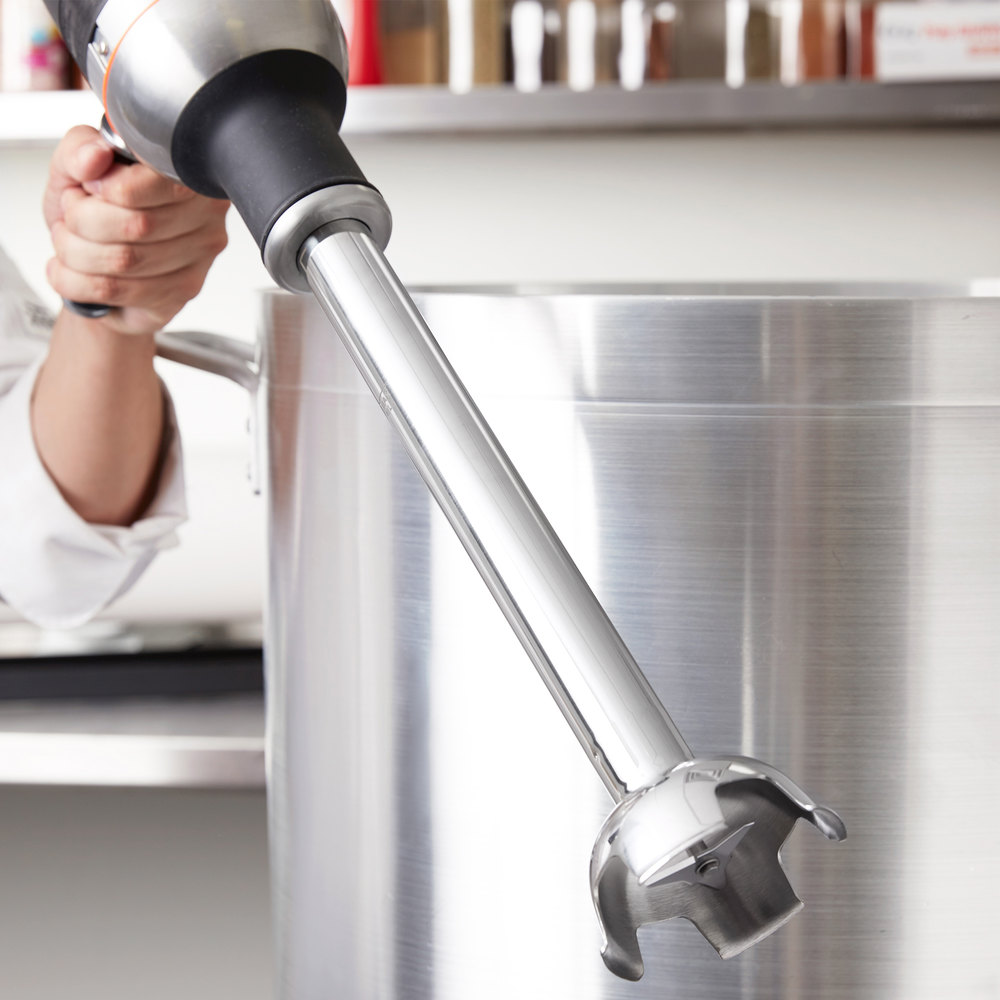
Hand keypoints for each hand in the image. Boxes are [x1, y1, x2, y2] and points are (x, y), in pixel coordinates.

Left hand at [43, 125, 229, 335]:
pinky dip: (75, 281)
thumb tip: (95, 156)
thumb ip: (79, 150)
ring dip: (75, 252)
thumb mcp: (75, 168)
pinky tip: (69, 271)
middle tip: (70, 216)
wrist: (94, 261)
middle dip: (82, 221)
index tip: (88, 186)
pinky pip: (118, 290)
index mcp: (187, 173)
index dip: (110, 187)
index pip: (157, 182)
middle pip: (138, 224)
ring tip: (68, 243)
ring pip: (125, 260)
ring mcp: (199, 258)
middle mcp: (206, 215)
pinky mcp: (182, 292)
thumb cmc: (94, 212)